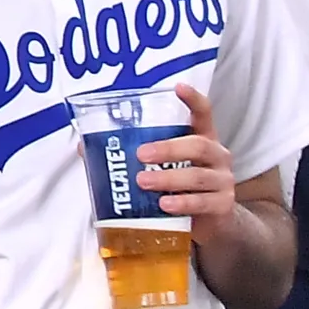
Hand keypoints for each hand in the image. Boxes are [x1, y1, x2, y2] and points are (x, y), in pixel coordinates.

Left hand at [142, 82, 239, 241]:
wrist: (208, 222)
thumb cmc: (179, 185)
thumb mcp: (163, 166)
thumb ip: (133, 153)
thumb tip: (85, 146)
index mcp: (202, 137)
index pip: (203, 113)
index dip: (193, 99)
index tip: (178, 87)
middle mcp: (216, 155)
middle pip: (197, 145)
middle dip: (168, 148)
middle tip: (140, 154)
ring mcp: (222, 181)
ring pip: (197, 176)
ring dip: (168, 178)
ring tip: (142, 182)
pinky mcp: (223, 205)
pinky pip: (203, 202)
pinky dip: (182, 203)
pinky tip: (164, 204)